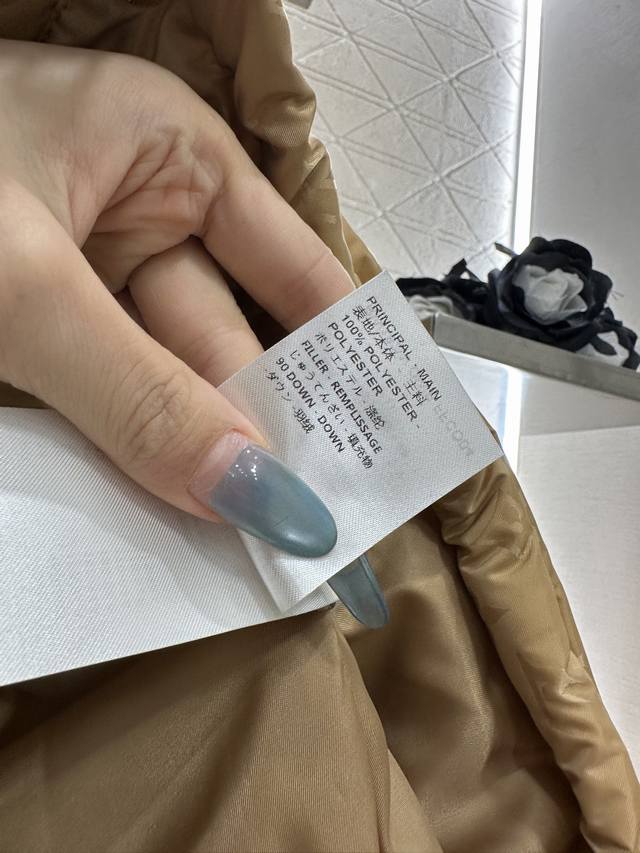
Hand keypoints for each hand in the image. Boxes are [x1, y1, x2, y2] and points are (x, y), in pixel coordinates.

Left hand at [0, 40, 352, 555]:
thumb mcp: (24, 283)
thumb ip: (140, 393)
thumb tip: (257, 494)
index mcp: (167, 152)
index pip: (292, 264)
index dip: (343, 350)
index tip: (389, 434)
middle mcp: (139, 213)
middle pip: (227, 341)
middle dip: (266, 431)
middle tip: (321, 525)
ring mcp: (86, 281)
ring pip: (167, 385)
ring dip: (198, 458)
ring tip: (261, 541)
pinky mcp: (38, 336)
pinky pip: (109, 407)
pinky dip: (134, 459)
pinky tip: (173, 517)